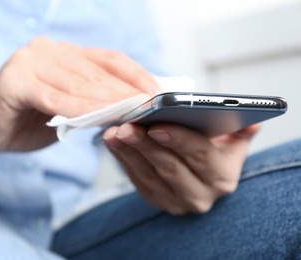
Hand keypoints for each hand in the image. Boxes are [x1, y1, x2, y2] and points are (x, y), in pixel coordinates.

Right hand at [0, 37, 158, 154]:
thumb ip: (89, 106)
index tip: (158, 92)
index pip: (108, 60)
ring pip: (78, 84)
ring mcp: (29, 62)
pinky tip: (96, 117)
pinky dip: (77, 108)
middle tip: (152, 106)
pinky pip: (53, 97)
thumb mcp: (63, 111)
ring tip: (132, 112)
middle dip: (127, 91)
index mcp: (62, 54)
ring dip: (108, 100)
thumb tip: (126, 109)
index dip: (135, 75)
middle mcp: (47, 51)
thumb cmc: (21, 120)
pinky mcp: (14, 81)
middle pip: (96, 72)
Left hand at [103, 123, 260, 214]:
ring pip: (148, 175)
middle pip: (170, 167)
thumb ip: (241, 128)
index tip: (157, 126)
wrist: (202, 175)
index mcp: (223, 177)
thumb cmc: (216, 150)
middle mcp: (200, 194)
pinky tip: (113, 141)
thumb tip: (252, 120)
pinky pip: (135, 179)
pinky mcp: (155, 199)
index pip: (201, 156)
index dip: (179, 140)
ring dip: (128, 152)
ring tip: (114, 132)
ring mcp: (175, 201)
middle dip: (146, 145)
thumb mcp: (233, 139)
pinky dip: (122, 159)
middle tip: (127, 126)